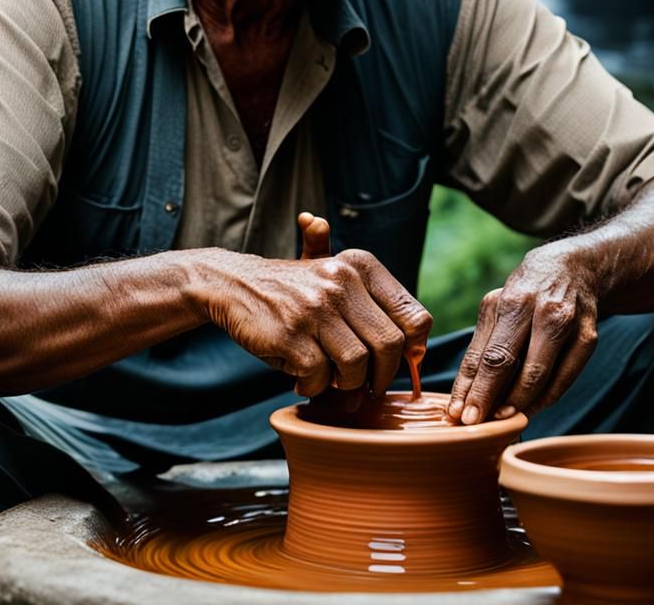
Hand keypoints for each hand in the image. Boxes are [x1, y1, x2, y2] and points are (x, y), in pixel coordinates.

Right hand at [194, 214, 431, 397]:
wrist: (234, 285)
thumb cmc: (293, 289)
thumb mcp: (333, 274)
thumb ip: (376, 300)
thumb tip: (419, 347)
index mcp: (360, 267)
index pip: (414, 316)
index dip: (413, 348)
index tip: (399, 361)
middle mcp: (341, 282)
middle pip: (390, 347)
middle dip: (382, 376)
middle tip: (368, 385)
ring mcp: (315, 309)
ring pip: (357, 365)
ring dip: (346, 383)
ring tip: (331, 379)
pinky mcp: (290, 335)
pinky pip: (319, 377)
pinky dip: (314, 386)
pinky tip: (303, 377)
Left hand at [448, 244, 598, 423]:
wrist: (574, 268)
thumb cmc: (525, 294)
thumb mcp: (498, 307)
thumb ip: (482, 347)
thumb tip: (463, 393)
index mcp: (511, 301)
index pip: (486, 353)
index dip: (472, 387)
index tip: (458, 413)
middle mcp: (540, 310)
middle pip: (510, 364)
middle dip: (489, 399)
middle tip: (475, 424)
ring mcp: (568, 324)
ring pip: (539, 377)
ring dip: (517, 404)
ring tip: (500, 421)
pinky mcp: (589, 338)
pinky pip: (564, 380)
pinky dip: (544, 399)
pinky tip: (529, 408)